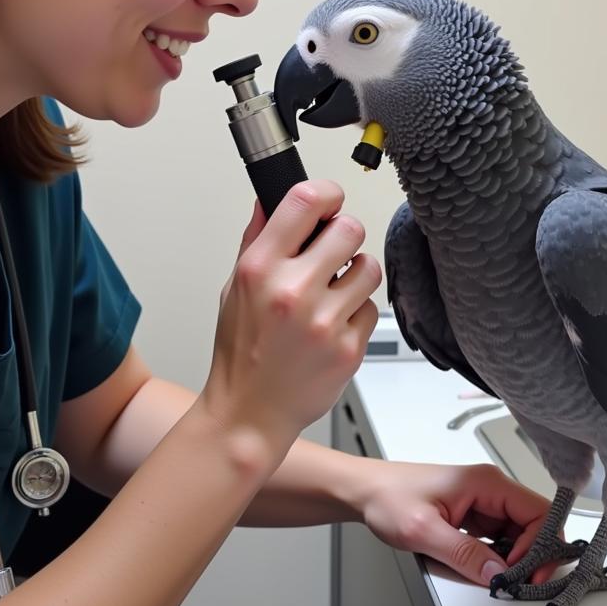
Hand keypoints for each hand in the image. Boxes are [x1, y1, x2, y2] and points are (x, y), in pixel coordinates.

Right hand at [199, 181, 380, 460]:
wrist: (250, 413)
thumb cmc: (241, 351)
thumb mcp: (234, 288)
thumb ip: (256, 240)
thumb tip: (269, 199)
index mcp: (260, 268)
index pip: (306, 200)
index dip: (327, 192)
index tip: (330, 200)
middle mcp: (292, 291)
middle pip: (350, 228)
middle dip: (344, 237)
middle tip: (332, 254)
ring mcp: (324, 321)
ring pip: (369, 267)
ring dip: (355, 275)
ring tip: (334, 292)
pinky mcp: (350, 348)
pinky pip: (372, 308)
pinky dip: (357, 313)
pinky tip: (334, 325)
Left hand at [358, 461, 558, 586]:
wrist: (364, 490)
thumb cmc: (388, 495)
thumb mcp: (423, 530)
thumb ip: (464, 553)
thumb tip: (498, 574)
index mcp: (485, 482)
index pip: (538, 511)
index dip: (542, 545)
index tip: (526, 573)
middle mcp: (488, 488)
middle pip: (534, 524)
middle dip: (534, 556)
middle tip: (521, 583)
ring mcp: (482, 502)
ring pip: (520, 534)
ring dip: (518, 559)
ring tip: (504, 579)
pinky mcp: (473, 515)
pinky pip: (501, 539)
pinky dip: (502, 558)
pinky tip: (491, 570)